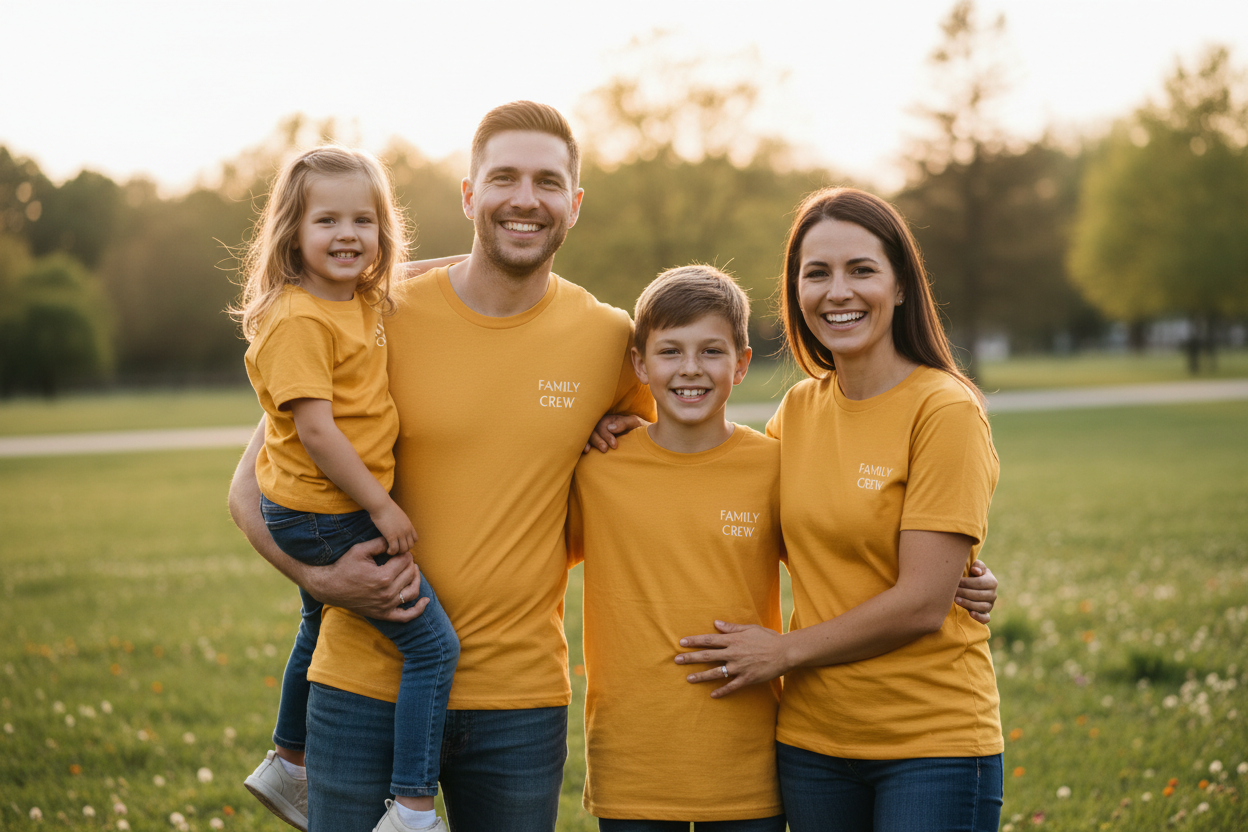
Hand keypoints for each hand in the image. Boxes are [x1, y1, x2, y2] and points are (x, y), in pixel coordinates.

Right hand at [301, 538, 427, 621]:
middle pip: (410, 574)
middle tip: (403, 558)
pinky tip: (425, 601)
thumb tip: (395, 541)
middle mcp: (387, 593)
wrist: (330, 588)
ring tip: (411, 571)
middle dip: (409, 564)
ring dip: (416, 580)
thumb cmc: (344, 567)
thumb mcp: (360, 550)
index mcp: (383, 577)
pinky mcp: (383, 614)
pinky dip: (418, 610)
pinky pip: (406, 616)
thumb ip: (380, 543)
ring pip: (412, 592)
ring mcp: (386, 606)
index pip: (405, 561)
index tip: (398, 551)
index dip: (404, 553)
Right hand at [370, 500, 417, 555]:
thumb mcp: (399, 515)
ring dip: (397, 552)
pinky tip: (387, 550)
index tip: (400, 543)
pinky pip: (394, 549)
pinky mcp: (391, 536)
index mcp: (409, 525)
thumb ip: (401, 523)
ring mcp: (400, 534)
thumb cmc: (386, 508)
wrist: (381, 505)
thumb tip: (398, 526)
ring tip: (391, 550)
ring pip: (403, 550)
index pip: (415, 539)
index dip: (408, 543)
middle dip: (403, 549)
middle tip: (395, 548)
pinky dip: (391, 552)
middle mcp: (406, 530)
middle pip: (410, 546)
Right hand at [583, 413, 647, 453]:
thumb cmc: (638, 428)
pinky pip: (586, 441)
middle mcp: (601, 425)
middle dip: (598, 440)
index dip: (606, 435)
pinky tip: (586, 451)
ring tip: (595, 451)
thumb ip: (623, 423)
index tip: (615, 445)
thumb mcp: (634, 423)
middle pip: (593, 430)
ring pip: (588, 435)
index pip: (602, 425)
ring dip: (591, 443)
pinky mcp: (595, 441)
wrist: (643, 437)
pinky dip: (584, 445)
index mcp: (609, 419)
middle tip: (605, 449)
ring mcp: (597, 433)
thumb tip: (610, 428)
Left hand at [674, 621, 787, 697]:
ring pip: (716, 672)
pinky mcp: (747, 679)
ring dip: (701, 676)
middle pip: (708, 656)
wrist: (785, 652)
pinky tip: (712, 695)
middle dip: (691, 658)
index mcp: (733, 640)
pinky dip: (722, 691)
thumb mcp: (749, 628)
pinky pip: (732, 686)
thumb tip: (716, 623)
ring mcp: (740, 667)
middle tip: (677, 660)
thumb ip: (731, 628)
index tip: (682, 643)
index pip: (709, 640)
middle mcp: (733, 653)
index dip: (695, 641)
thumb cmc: (768, 638)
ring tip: (688, 678)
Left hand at [955, 559, 997, 623]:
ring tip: (956, 600)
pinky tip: (971, 614)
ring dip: (968, 603)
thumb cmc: (973, 574)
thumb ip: (977, 566)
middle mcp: (993, 594)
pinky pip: (986, 618)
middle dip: (964, 593)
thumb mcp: (976, 567)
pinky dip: (979, 617)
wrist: (975, 586)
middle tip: (953, 591)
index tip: (956, 582)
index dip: (967, 582)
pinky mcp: (986, 614)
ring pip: (981, 606)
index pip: (979, 583)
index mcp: (992, 582)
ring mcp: (990, 605)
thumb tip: (975, 571)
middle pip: (979, 595)